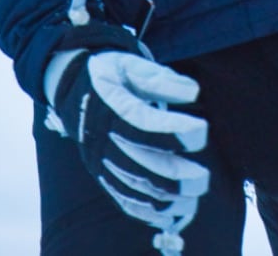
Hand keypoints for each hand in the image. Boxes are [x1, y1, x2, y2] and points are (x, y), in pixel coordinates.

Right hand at [49, 48, 209, 245]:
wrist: (74, 88)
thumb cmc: (112, 74)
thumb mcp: (131, 64)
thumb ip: (160, 78)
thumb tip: (192, 92)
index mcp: (110, 104)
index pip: (142, 122)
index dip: (173, 129)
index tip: (201, 129)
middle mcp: (103, 137)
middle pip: (138, 163)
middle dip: (175, 175)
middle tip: (203, 177)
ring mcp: (101, 160)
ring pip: (133, 187)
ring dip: (166, 198)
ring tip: (194, 198)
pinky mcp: (103, 175)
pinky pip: (124, 199)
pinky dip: (149, 212)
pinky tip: (174, 214)